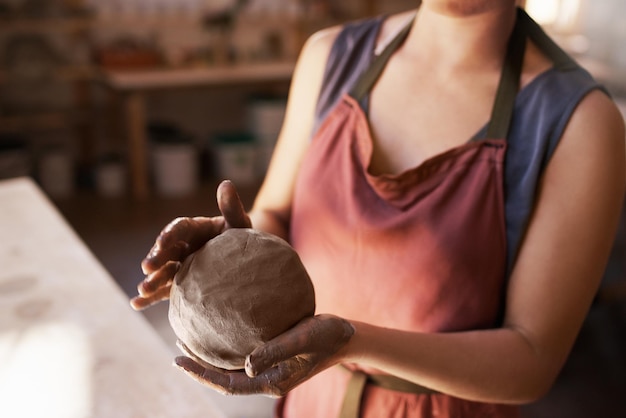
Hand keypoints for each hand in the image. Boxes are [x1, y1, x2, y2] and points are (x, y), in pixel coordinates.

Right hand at [130, 180, 250, 309]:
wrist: (247, 262)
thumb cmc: (242, 239)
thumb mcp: (239, 223)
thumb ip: (231, 207)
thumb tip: (226, 183)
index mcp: (194, 228)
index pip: (179, 228)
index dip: (170, 234)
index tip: (163, 241)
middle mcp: (183, 246)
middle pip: (166, 251)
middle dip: (156, 258)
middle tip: (147, 268)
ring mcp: (180, 265)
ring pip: (162, 272)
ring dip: (151, 280)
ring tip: (142, 290)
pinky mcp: (180, 284)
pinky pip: (164, 291)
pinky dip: (150, 297)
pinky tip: (136, 304)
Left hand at [173, 314, 354, 396]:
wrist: (345, 335)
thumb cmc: (327, 335)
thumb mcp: (303, 338)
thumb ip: (276, 350)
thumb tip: (245, 364)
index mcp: (271, 381)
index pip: (228, 385)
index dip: (201, 374)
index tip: (178, 360)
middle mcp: (266, 379)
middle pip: (224, 378)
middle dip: (199, 366)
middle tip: (176, 349)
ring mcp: (269, 369)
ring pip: (232, 368)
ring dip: (210, 357)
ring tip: (189, 339)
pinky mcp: (273, 357)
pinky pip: (242, 356)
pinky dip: (225, 347)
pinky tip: (218, 331)